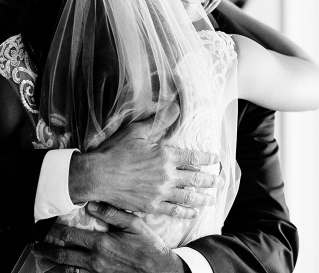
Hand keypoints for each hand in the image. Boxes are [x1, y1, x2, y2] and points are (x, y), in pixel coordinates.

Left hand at [34, 203, 185, 272]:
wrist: (158, 271)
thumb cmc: (148, 246)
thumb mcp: (134, 224)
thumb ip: (112, 213)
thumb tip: (91, 204)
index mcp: (100, 243)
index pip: (69, 236)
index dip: (54, 232)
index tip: (45, 228)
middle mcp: (94, 259)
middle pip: (62, 255)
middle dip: (46, 249)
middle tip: (35, 246)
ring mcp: (96, 272)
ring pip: (67, 269)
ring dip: (52, 264)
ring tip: (42, 259)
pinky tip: (62, 271)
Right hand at [69, 104, 222, 218]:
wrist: (97, 176)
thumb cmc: (115, 151)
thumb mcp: (137, 131)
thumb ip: (159, 120)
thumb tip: (176, 106)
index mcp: (165, 156)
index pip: (193, 157)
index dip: (207, 159)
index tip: (216, 160)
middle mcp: (167, 175)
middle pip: (195, 179)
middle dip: (210, 181)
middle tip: (220, 182)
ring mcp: (160, 193)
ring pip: (187, 197)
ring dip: (202, 198)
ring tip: (212, 199)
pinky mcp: (150, 206)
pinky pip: (173, 211)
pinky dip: (185, 212)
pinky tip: (192, 213)